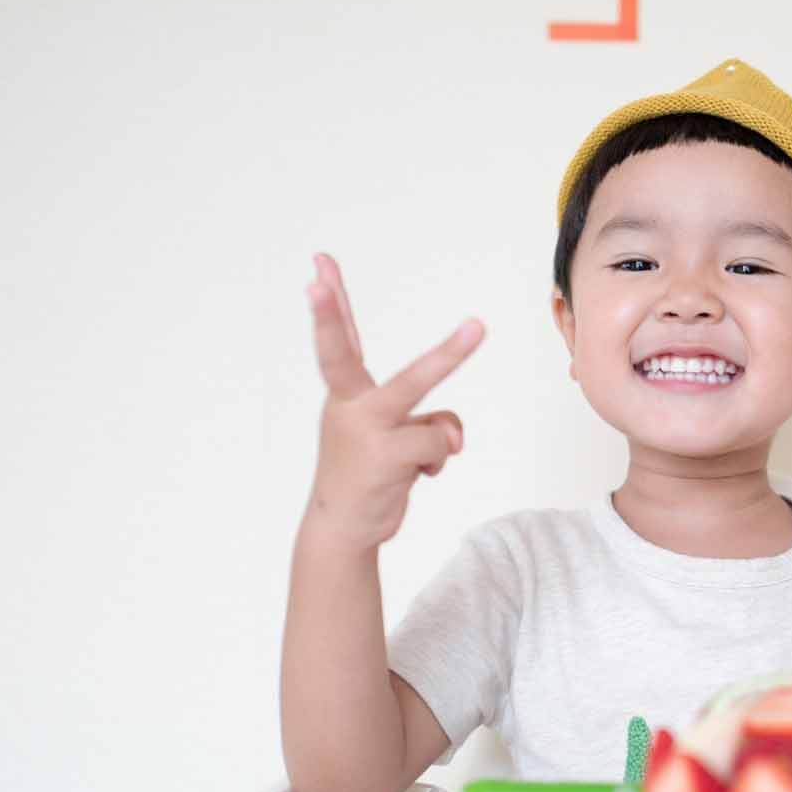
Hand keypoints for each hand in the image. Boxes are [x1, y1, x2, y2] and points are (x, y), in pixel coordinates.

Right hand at [304, 253, 483, 550]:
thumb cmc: (368, 474)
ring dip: (450, 356)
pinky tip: (418, 474)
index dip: (331, 302)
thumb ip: (424, 424)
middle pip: (342, 353)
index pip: (340, 341)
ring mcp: (363, 431)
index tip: (319, 262)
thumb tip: (452, 439)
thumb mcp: (393, 440)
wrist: (343, 529)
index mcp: (345, 395)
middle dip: (329, 314)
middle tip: (314, 278)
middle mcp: (348, 407)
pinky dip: (438, 458)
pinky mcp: (385, 458)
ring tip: (477, 325)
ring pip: (416, 385)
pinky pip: (439, 441)